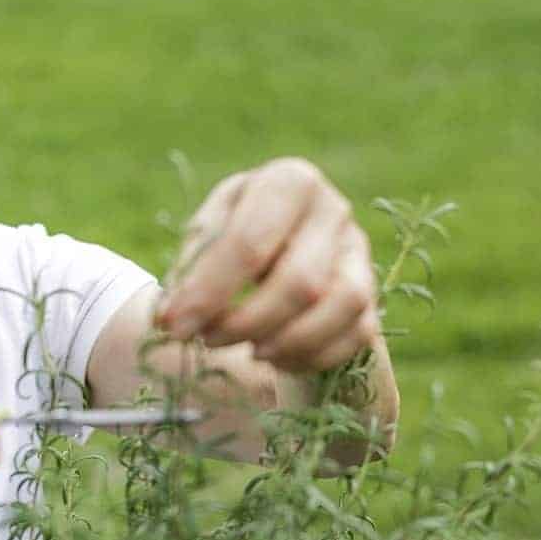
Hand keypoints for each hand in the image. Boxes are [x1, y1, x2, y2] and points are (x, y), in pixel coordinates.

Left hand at [157, 158, 378, 374]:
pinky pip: (355, 334)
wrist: (283, 251)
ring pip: (339, 306)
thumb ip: (188, 273)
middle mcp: (333, 210)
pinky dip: (310, 355)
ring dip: (286, 341)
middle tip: (207, 340)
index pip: (249, 242)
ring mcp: (358, 252)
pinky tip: (276, 357)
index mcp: (288, 181)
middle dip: (246, 322)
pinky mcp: (372, 293)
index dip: (208, 291)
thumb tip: (168, 317)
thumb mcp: (206, 238)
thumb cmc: (236, 239)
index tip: (173, 326)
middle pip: (299, 281)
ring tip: (248, 350)